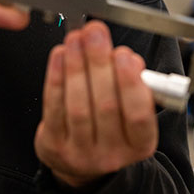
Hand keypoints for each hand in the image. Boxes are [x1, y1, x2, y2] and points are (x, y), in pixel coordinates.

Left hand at [34, 20, 157, 188]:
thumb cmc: (109, 125)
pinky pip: (54, 106)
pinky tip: (59, 55)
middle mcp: (111, 154)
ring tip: (76, 39)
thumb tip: (129, 59)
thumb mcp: (130, 109)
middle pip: (105, 106)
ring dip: (76, 66)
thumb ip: (134, 84)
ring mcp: (80, 153)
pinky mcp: (53, 145)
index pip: (139, 116)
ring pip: (78, 105)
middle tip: (95, 34)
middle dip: (99, 63)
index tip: (123, 54)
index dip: (130, 83)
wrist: (80, 160)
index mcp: (139, 144)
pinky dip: (56, 76)